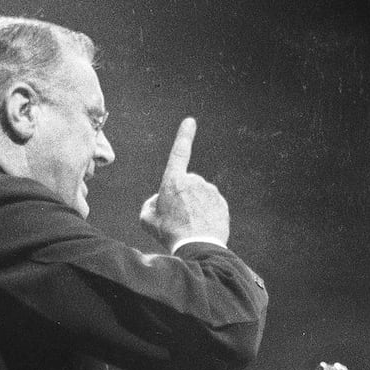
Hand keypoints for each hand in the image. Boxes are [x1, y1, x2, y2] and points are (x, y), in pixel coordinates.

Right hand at [140, 117, 230, 250]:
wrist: (197, 248)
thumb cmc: (169, 233)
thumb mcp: (147, 218)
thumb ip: (150, 204)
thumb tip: (160, 200)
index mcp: (174, 180)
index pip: (179, 152)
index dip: (184, 136)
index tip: (190, 121)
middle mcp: (195, 181)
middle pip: (186, 185)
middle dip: (182, 196)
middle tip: (177, 218)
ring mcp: (210, 192)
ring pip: (200, 196)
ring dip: (195, 206)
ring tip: (189, 226)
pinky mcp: (222, 203)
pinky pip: (211, 205)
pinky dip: (206, 214)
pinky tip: (201, 227)